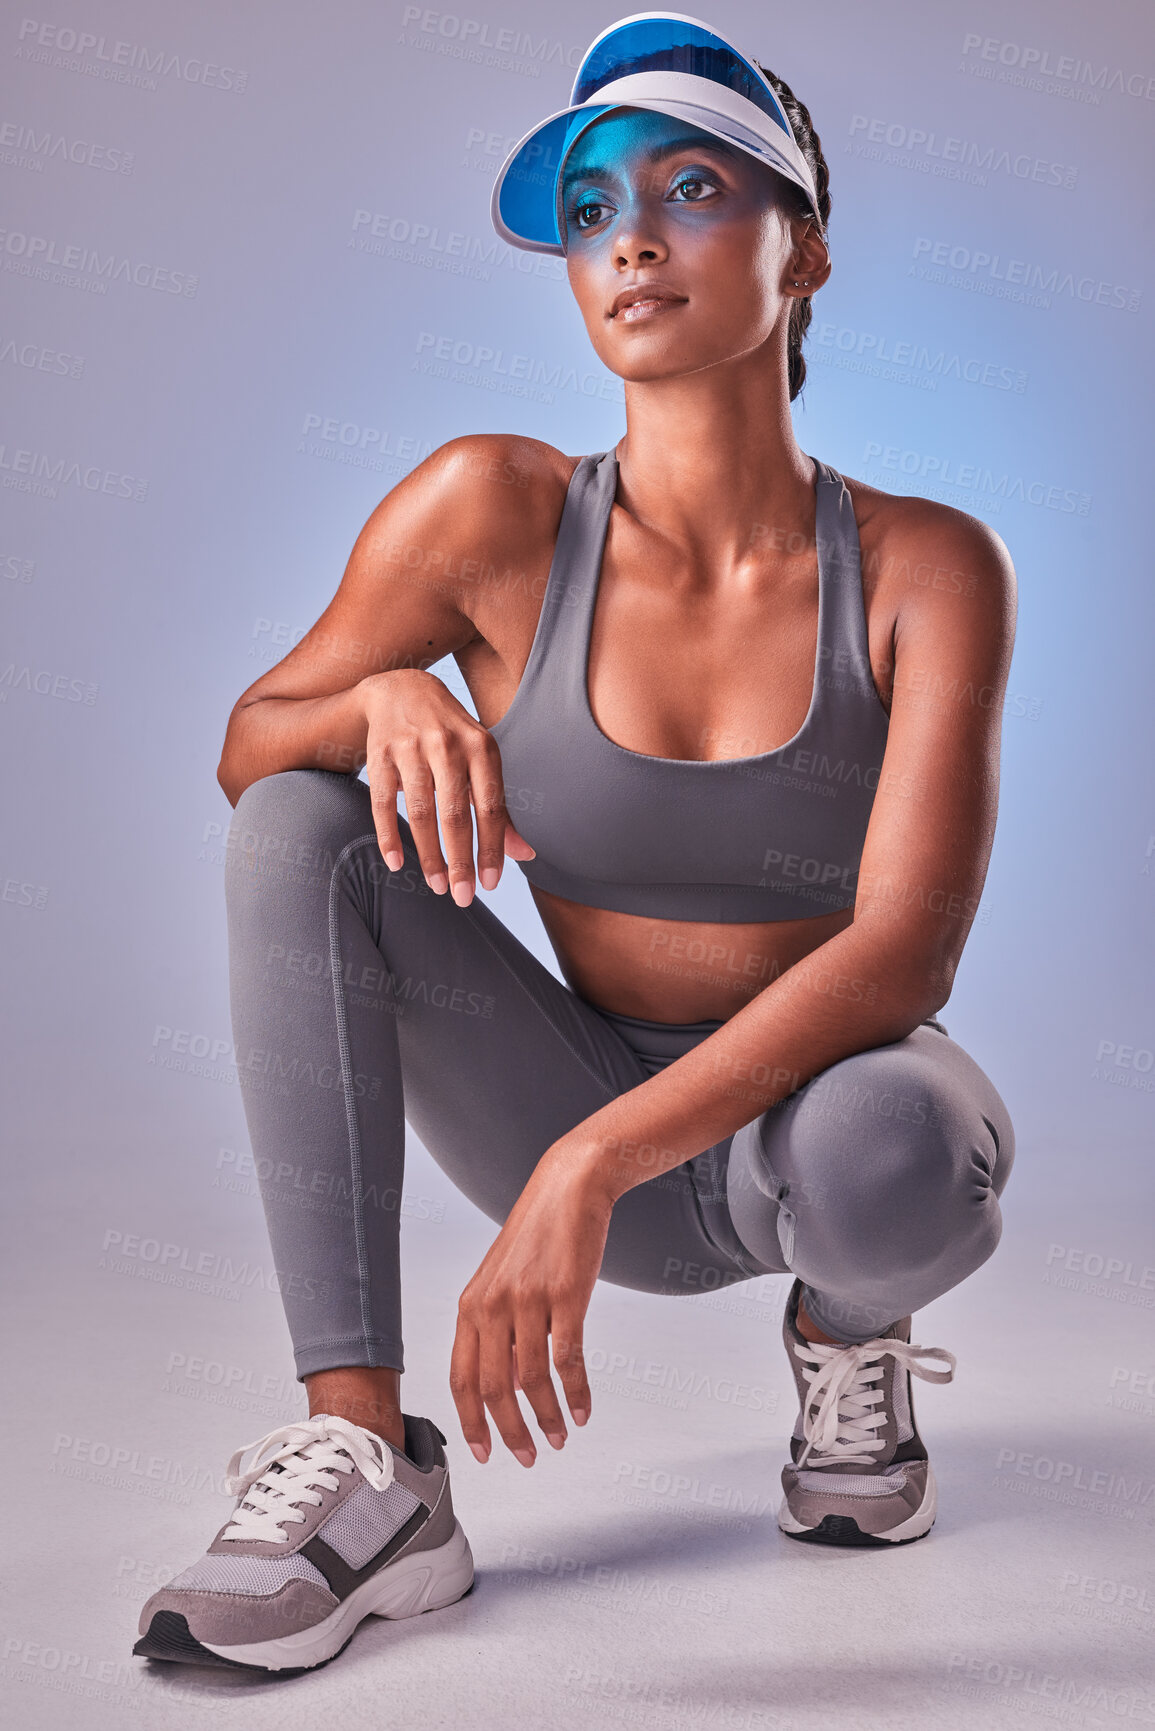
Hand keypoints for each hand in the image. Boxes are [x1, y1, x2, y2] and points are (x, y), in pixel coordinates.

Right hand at [357, 669, 534, 904]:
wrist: (401, 688)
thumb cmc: (451, 735)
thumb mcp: (482, 760)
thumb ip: (500, 806)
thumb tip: (525, 855)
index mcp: (482, 747)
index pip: (491, 807)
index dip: (491, 848)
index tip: (490, 884)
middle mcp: (447, 745)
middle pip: (456, 814)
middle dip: (461, 859)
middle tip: (464, 897)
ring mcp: (411, 748)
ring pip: (421, 812)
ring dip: (429, 854)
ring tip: (438, 885)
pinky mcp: (380, 754)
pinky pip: (384, 803)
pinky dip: (389, 836)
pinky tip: (397, 864)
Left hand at [450, 1152, 612, 1465]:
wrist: (569, 1187)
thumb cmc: (538, 1236)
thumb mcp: (505, 1282)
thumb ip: (500, 1333)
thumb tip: (508, 1389)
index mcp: (472, 1305)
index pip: (461, 1378)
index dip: (472, 1422)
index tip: (486, 1454)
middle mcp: (492, 1305)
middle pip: (492, 1388)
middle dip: (510, 1432)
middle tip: (529, 1457)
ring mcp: (527, 1300)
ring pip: (531, 1380)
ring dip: (547, 1418)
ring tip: (560, 1438)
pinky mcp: (565, 1295)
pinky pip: (568, 1359)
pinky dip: (577, 1392)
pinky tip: (584, 1410)